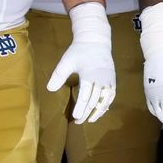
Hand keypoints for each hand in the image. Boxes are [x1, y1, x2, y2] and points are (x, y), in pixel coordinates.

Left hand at [47, 1, 115, 123]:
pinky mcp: (112, 79)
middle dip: (87, 112)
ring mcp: (108, 80)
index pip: (86, 96)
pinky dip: (107, 104)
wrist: (96, 41)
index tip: (75, 117)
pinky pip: (111, 95)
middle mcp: (101, 79)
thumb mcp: (66, 61)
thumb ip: (59, 75)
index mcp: (89, 75)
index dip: (81, 108)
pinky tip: (102, 110)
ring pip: (105, 99)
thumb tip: (50, 90)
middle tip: (78, 121)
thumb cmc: (79, 51)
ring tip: (91, 120)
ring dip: (99, 111)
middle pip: (95, 100)